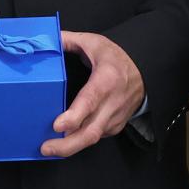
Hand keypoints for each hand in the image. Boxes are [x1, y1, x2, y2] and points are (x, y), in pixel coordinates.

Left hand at [42, 31, 145, 157]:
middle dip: (67, 145)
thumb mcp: (94, 42)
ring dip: (70, 147)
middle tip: (45, 148)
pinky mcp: (114, 127)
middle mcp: (112, 104)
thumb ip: (69, 40)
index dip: (74, 117)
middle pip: (91, 132)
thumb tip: (48, 40)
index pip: (90, 102)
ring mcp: (114, 118)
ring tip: (48, 149)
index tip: (56, 125)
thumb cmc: (116, 58)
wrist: (144, 72)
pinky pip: (94, 137)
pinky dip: (78, 142)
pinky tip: (62, 143)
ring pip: (92, 139)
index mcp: (106, 80)